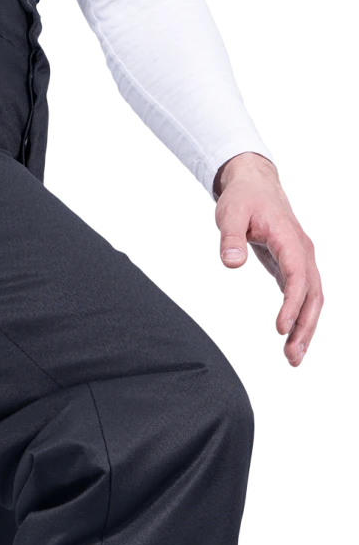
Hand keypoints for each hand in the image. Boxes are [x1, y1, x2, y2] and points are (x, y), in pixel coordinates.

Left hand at [212, 152, 323, 368]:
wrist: (256, 187)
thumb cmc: (244, 199)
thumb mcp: (231, 213)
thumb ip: (231, 238)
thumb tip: (232, 262)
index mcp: (288, 238)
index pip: (297, 274)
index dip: (292, 303)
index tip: (281, 328)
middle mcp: (301, 250)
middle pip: (312, 293)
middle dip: (304, 326)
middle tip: (292, 355)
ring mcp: (301, 260)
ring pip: (312, 298)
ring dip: (306, 328)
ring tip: (294, 358)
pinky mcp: (294, 268)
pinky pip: (303, 296)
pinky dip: (300, 319)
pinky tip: (292, 341)